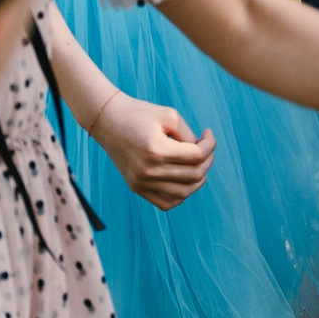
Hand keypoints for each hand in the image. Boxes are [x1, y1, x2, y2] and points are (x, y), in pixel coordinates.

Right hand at [90, 93, 215, 209]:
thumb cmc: (139, 114)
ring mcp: (141, 182)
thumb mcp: (169, 116)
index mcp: (157, 150)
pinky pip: (166, 203)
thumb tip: (202, 154)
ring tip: (197, 163)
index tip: (208, 133)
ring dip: (198, 179)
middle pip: (194, 175)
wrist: (108, 121)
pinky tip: (184, 179)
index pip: (197, 156)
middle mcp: (149, 170)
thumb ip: (190, 135)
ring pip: (184, 193)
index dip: (210, 144)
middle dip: (207, 160)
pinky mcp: (137, 188)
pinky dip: (181, 195)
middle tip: (205, 147)